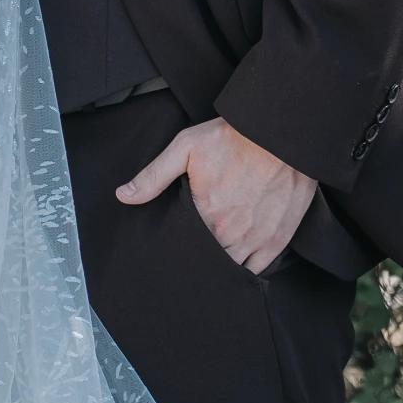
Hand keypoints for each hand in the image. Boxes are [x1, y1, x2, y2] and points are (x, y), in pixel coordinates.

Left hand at [116, 115, 316, 275]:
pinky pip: (257, 269)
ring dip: (221, 265)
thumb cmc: (233, 137)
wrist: (279, 134)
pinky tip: (237, 261)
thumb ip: (154, 175)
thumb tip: (124, 196)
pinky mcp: (277, 238)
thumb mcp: (186, 147)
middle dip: (198, 258)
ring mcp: (256, 239)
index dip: (178, 248)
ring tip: (212, 258)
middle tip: (193, 250)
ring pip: (232, 268)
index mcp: (206, 215)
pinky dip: (246, 268)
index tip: (176, 244)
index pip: (184, 247)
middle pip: (208, 260)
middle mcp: (230, 234)